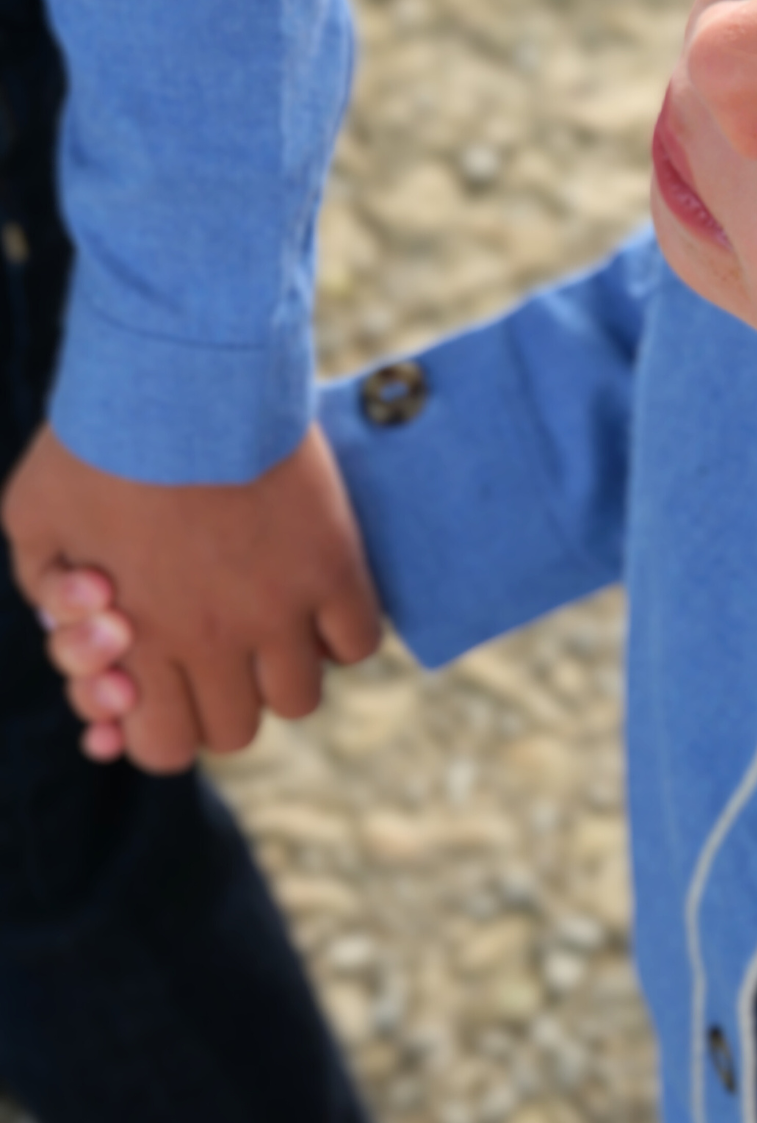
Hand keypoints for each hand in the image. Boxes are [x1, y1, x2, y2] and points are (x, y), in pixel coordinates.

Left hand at [4, 422, 380, 771]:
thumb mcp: (34, 518)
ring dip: (282, 672)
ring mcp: (280, 608)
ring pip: (299, 699)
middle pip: (236, 732)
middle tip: (213, 648)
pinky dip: (338, 633)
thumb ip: (45, 584)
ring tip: (268, 621)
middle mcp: (213, 640)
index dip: (159, 730)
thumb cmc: (98, 441)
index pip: (164, 748)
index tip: (158, 687)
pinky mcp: (332, 566)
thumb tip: (77, 620)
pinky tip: (315, 599)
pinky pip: (357, 642)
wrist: (182, 374)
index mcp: (139, 641)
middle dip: (219, 701)